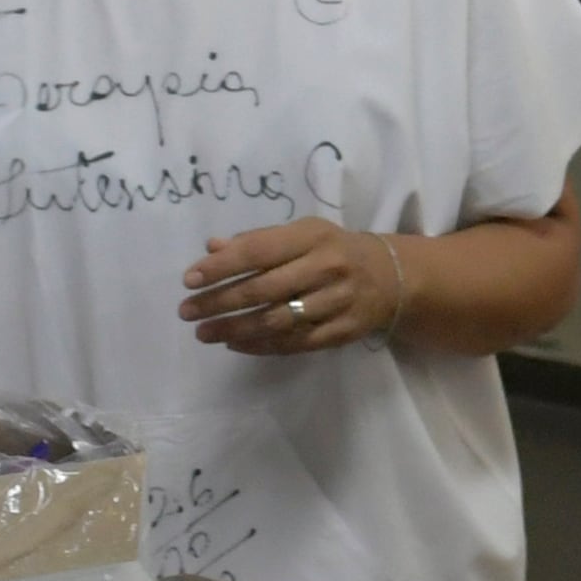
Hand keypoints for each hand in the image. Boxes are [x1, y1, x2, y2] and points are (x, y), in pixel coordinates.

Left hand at [182, 218, 407, 355]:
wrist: (392, 277)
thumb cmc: (334, 250)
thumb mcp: (302, 234)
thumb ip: (258, 241)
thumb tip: (212, 248)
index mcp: (313, 237)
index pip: (259, 251)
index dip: (222, 266)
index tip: (190, 279)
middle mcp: (327, 267)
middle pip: (264, 288)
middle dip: (220, 301)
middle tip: (187, 311)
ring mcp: (337, 302)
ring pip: (277, 320)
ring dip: (235, 328)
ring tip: (204, 332)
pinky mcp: (343, 331)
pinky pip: (295, 343)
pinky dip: (261, 345)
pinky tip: (235, 344)